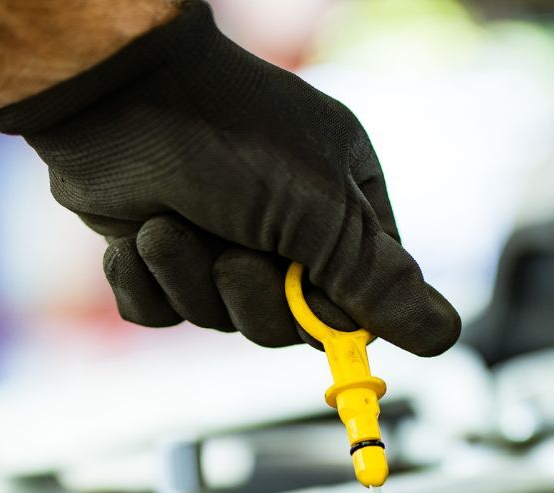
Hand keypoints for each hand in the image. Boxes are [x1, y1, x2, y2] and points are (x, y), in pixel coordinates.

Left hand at [0, 1, 460, 354]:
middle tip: (232, 255)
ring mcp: (217, 238)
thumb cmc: (226, 135)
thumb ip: (375, 280)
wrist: (110, 96)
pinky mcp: (157, 254)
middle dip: (252, 298)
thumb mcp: (318, 208)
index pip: (364, 297)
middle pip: (287, 324)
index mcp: (342, 204)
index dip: (335, 316)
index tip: (314, 312)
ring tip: (169, 227)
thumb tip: (444, 335)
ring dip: (189, 280)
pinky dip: (144, 284)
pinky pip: (159, 312)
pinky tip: (136, 239)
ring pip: (217, 319)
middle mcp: (284, 225)